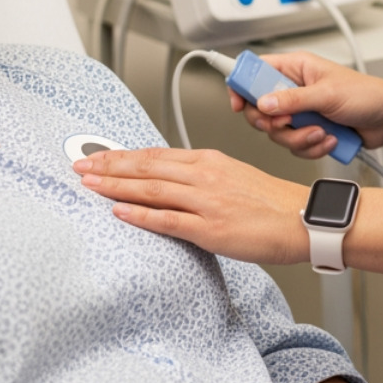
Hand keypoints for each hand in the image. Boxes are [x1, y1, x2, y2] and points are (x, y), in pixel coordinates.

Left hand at [74, 147, 308, 263]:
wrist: (303, 219)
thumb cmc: (273, 203)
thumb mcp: (234, 176)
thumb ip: (201, 177)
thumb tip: (169, 180)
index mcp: (210, 160)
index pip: (156, 154)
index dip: (122, 155)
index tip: (97, 156)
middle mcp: (205, 175)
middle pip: (147, 167)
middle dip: (109, 166)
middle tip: (80, 166)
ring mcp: (207, 201)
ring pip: (152, 189)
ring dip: (116, 186)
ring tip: (89, 185)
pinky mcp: (211, 228)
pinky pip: (168, 220)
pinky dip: (140, 214)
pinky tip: (120, 211)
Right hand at [229, 51, 382, 158]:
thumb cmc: (367, 95)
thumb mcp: (327, 94)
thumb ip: (293, 99)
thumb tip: (264, 103)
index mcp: (296, 68)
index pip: (255, 71)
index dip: (242, 86)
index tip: (240, 105)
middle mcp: (294, 89)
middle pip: (260, 109)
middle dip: (274, 123)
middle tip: (289, 122)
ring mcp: (301, 112)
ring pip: (277, 132)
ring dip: (299, 137)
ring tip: (320, 132)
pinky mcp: (309, 131)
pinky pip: (294, 146)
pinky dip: (311, 147)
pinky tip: (329, 139)